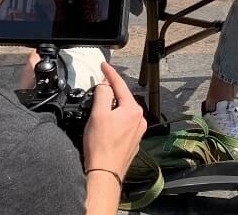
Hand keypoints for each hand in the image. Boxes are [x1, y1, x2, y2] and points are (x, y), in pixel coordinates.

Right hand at [83, 62, 145, 178]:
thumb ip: (102, 94)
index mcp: (133, 110)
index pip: (120, 85)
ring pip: (123, 112)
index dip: (110, 73)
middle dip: (111, 92)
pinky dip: (114, 120)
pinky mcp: (132, 143)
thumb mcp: (98, 113)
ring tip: (99, 108)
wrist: (104, 173)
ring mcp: (137, 132)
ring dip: (112, 107)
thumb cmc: (101, 146)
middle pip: (123, 98)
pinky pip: (123, 124)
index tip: (104, 65)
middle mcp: (139, 120)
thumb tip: (104, 85)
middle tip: (99, 86)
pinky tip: (105, 126)